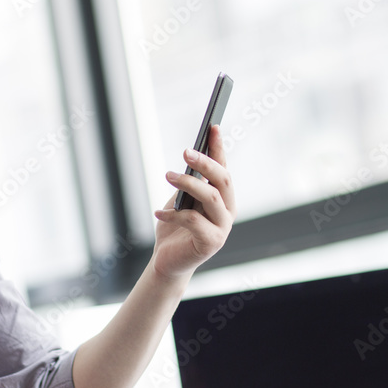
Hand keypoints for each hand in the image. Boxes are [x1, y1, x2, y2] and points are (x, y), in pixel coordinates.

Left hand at [152, 125, 235, 280]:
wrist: (168, 261)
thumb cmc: (175, 228)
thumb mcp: (181, 200)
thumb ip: (190, 183)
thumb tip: (191, 158)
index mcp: (224, 198)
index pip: (224, 168)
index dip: (219, 147)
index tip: (212, 127)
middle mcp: (228, 211)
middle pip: (223, 180)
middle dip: (205, 162)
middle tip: (186, 151)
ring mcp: (223, 228)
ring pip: (210, 197)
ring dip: (188, 183)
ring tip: (167, 175)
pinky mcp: (212, 243)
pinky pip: (193, 221)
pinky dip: (174, 214)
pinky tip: (159, 213)